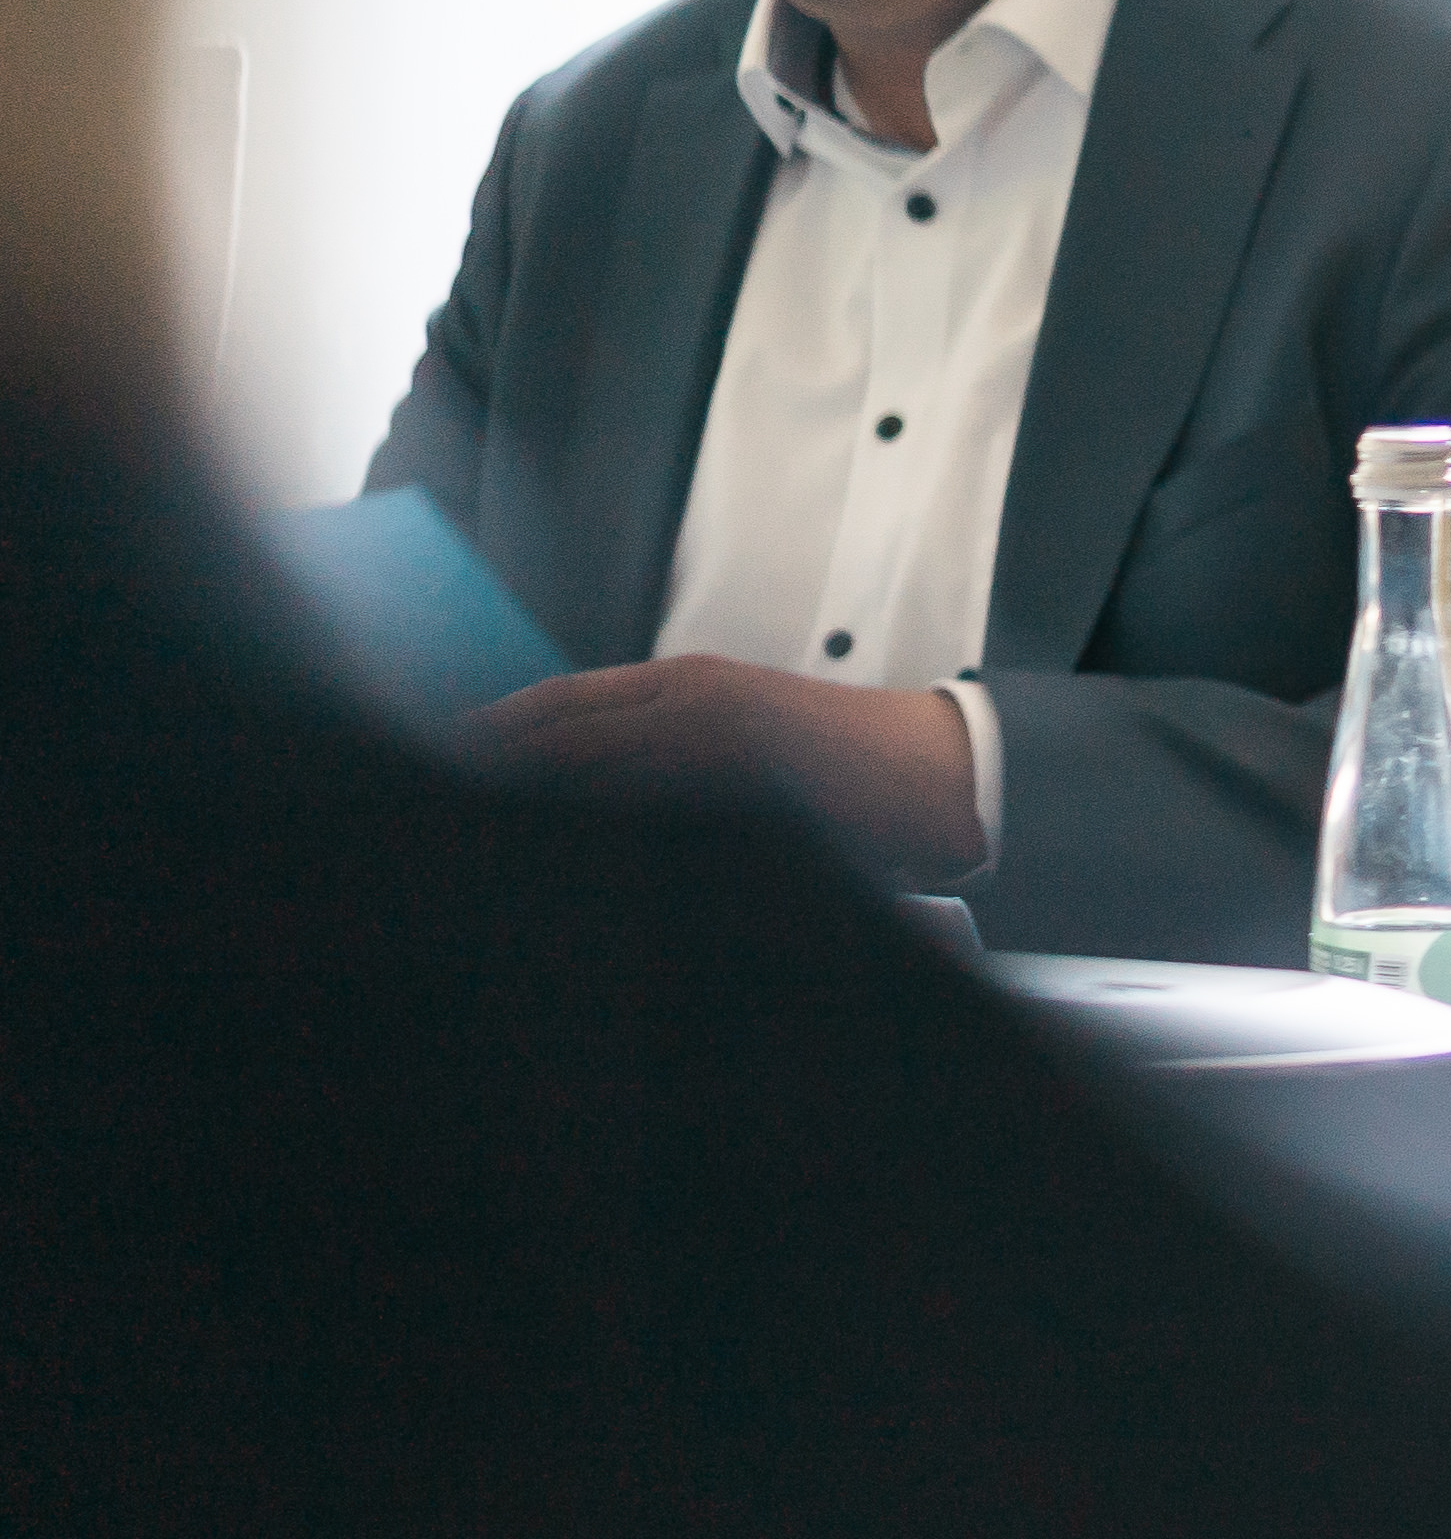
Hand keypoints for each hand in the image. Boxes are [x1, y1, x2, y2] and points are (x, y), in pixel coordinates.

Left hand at [462, 659, 984, 878]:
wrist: (933, 772)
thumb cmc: (841, 756)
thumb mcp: (745, 721)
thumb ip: (668, 735)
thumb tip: (580, 770)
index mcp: (688, 682)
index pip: (558, 701)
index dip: (492, 728)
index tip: (440, 752)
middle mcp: (689, 707)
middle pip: (555, 737)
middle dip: (490, 766)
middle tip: (429, 797)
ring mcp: (710, 753)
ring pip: (587, 780)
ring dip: (529, 806)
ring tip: (471, 829)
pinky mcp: (737, 801)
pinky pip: (642, 822)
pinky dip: (595, 835)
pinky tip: (560, 857)